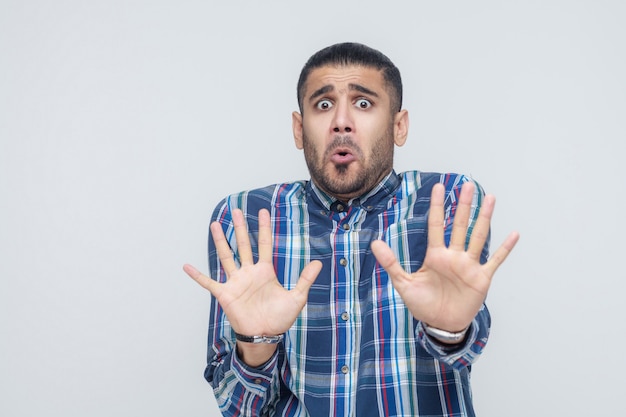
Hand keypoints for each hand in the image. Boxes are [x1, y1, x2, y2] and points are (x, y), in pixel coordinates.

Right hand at [183, 208, 321, 339]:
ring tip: (214, 225)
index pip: (264, 244)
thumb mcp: (297, 297)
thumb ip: (305, 279)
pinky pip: (208, 282)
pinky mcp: (225, 294)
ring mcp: (236, 282)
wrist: (265, 335)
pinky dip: (197, 275)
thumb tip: (318, 262)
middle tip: (236, 210)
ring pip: (226, 257)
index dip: (264, 228)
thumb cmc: (280, 318)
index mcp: (265, 271)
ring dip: (220, 241)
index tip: (263, 211)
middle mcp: (249, 272)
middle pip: (244, 245)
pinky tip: (186, 266)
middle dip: (240, 227)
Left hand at [371, 182, 518, 331]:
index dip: (438, 207)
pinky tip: (513, 234)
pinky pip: (495, 260)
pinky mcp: (481, 278)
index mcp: (436, 255)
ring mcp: (469, 265)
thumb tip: (374, 243)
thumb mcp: (403, 283)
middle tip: (468, 184)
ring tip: (490, 199)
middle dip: (464, 205)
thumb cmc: (423, 305)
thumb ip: (391, 263)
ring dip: (484, 218)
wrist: (441, 325)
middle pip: (460, 225)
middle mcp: (454, 256)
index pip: (437, 225)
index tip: (439, 187)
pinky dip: (505, 248)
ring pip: (478, 236)